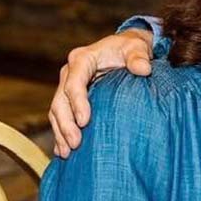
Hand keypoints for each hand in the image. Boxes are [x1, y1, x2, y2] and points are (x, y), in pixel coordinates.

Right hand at [49, 29, 153, 157]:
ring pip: (57, 111)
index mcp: (82, 59)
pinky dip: (61, 133)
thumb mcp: (137, 48)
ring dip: (60, 132)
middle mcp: (70, 72)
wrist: (127, 48)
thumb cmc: (132, 48)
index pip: (74, 82)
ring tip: (67, 153)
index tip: (85, 121)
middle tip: (75, 144)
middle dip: (66, 124)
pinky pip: (61, 116)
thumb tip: (144, 69)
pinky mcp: (71, 98)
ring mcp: (68, 85)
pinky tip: (63, 150)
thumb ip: (139, 57)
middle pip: (61, 100)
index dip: (77, 103)